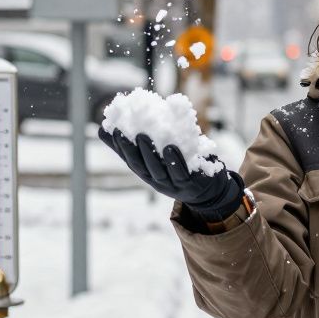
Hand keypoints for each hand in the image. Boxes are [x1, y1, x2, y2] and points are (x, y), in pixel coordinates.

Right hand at [98, 127, 244, 220]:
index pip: (129, 160)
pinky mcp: (191, 184)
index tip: (109, 130)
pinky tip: (170, 148)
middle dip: (129, 150)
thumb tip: (114, 126)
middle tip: (120, 132)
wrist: (209, 191)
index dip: (118, 147)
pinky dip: (174, 161)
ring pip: (157, 170)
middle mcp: (157, 181)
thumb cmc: (181, 167)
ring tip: (142, 136)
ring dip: (148, 153)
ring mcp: (173, 184)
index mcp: (148, 173)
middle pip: (140, 167)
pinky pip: (181, 173)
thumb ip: (141, 144)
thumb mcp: (159, 156)